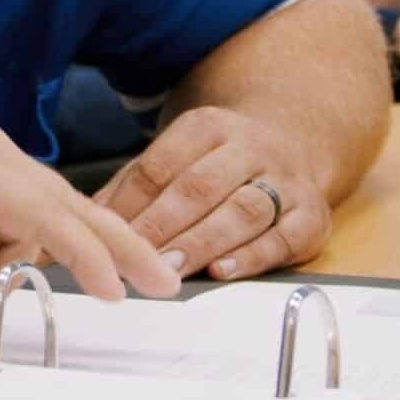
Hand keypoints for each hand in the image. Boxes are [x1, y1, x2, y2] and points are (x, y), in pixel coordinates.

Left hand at [93, 105, 333, 281]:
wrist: (293, 143)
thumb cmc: (218, 162)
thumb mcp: (177, 155)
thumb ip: (134, 186)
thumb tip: (87, 222)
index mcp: (208, 126)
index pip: (161, 165)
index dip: (131, 202)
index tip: (105, 234)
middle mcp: (251, 148)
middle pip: (201, 187)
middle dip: (164, 224)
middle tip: (134, 256)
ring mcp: (286, 181)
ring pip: (243, 211)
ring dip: (202, 243)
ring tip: (169, 269)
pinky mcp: (312, 216)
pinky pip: (283, 239)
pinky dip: (251, 258)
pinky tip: (221, 272)